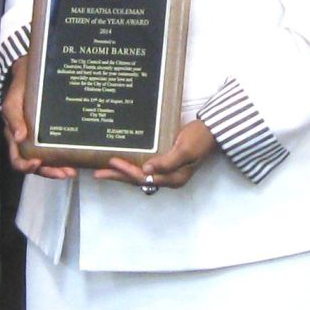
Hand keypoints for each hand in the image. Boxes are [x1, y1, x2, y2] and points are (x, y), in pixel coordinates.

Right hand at [1, 63, 76, 179]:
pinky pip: (57, 148)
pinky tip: (76, 157)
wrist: (32, 71)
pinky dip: (65, 156)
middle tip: (66, 173)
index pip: (17, 159)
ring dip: (59, 168)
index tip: (37, 164)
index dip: (25, 166)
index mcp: (16, 137)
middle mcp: (28, 142)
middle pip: (36, 165)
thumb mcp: (13, 100)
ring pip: (48, 160)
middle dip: (50, 172)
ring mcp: (40, 138)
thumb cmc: (20, 87)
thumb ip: (14, 117)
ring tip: (72, 171)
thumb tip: (20, 137)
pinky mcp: (52, 132)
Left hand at [96, 120, 218, 192]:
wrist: (211, 130)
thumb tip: (146, 171)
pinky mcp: (164, 162)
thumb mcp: (185, 150)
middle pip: (138, 180)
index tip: (113, 162)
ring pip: (140, 175)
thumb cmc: (199, 139)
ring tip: (103, 170)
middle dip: (118, 176)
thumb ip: (167, 162)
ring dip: (122, 173)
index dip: (127, 172)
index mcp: (174, 179)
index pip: (144, 179)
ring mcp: (166, 171)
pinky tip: (121, 161)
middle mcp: (168, 178)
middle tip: (98, 173)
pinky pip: (144, 167)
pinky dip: (131, 165)